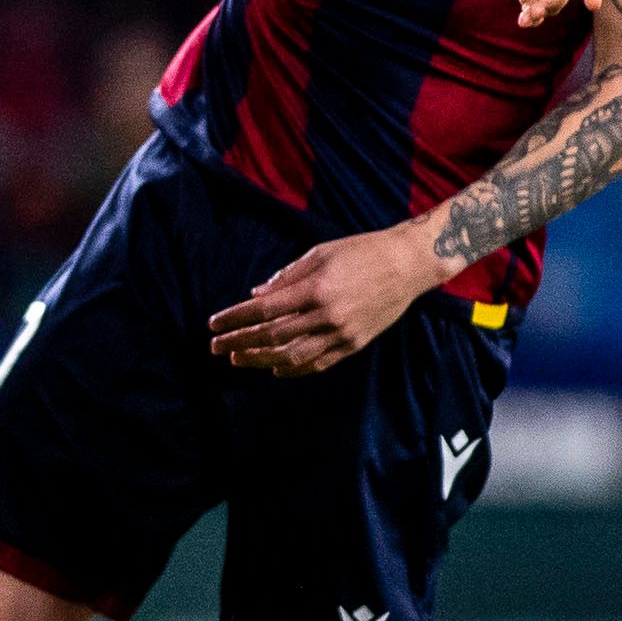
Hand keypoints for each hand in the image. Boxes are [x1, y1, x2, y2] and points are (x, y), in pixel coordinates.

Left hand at [208, 224, 444, 375]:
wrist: (407, 265)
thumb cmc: (362, 251)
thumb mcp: (320, 253)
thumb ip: (287, 276)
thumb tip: (255, 295)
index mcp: (316, 288)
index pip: (264, 310)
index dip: (235, 319)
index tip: (214, 324)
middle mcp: (327, 315)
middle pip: (273, 337)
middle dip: (240, 343)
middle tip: (216, 347)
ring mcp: (342, 334)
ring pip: (293, 357)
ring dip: (261, 360)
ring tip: (240, 359)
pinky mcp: (355, 344)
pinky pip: (318, 363)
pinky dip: (294, 369)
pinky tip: (275, 368)